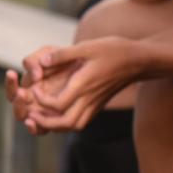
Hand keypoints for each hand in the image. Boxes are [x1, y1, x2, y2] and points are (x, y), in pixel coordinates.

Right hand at [4, 47, 76, 134]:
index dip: (10, 84)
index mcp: (29, 87)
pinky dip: (38, 128)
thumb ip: (36, 60)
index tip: (12, 73)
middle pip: (18, 109)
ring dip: (26, 118)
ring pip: (31, 122)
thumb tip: (35, 76)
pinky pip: (45, 129)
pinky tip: (35, 123)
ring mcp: (46, 113)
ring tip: (28, 114)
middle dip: (18, 103)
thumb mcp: (49, 52)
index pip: (12, 90)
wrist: (89, 66)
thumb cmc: (66, 58)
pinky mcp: (59, 119)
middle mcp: (35, 103)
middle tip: (22, 94)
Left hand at [23, 37, 143, 131]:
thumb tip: (42, 61)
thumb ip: (63, 54)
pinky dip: (67, 123)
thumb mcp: (88, 46)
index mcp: (84, 84)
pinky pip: (82, 122)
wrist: (139, 60)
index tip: (36, 88)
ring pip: (74, 126)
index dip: (42, 100)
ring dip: (56, 126)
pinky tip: (59, 114)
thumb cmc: (114, 50)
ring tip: (43, 117)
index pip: (58, 104)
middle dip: (45, 122)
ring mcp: (96, 103)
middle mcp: (89, 98)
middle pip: (65, 123)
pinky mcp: (99, 105)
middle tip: (33, 113)